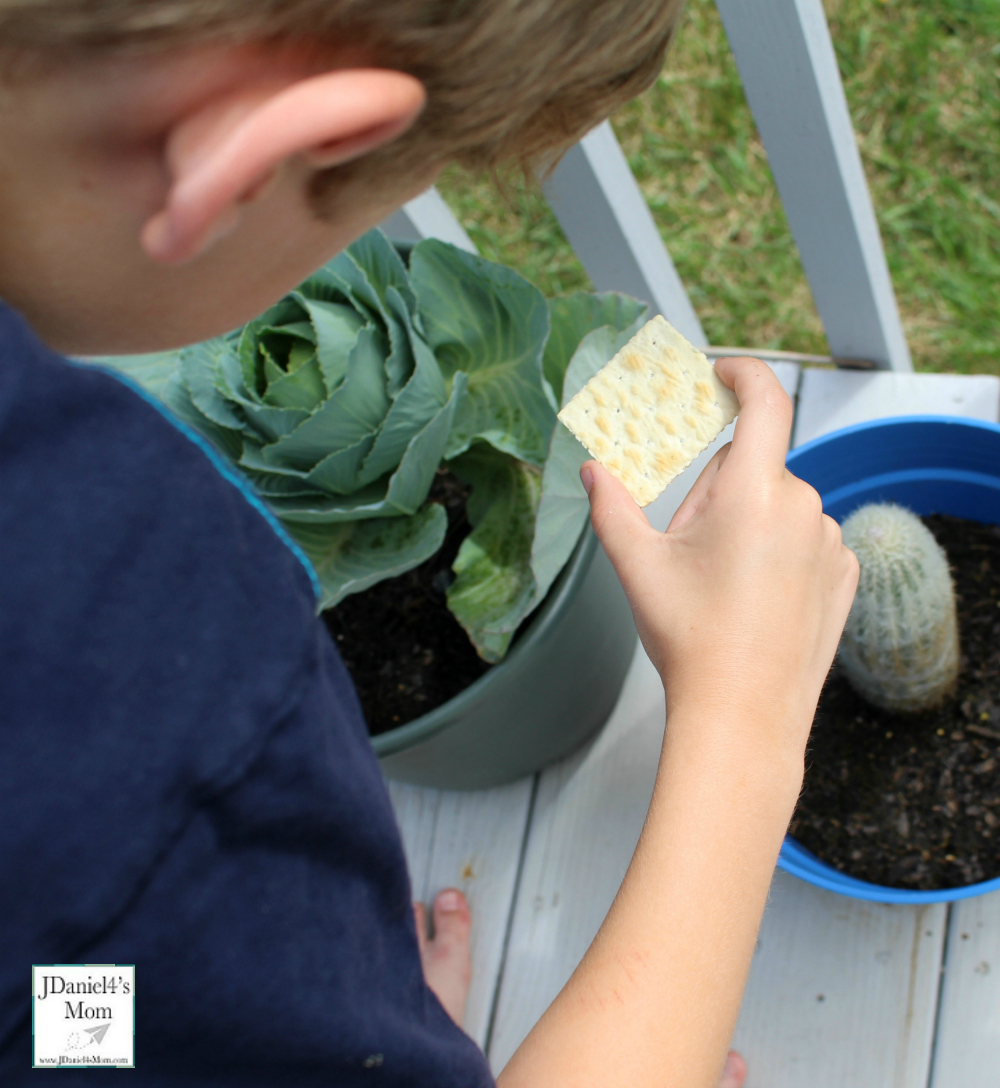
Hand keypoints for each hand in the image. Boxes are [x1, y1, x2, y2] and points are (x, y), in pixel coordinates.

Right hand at [582, 356, 857, 768]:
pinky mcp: (845, 574)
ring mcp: (830, 543)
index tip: (719, 374)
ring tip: (723, 583)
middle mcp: (804, 507)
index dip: (742, 374)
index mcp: (754, 494)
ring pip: (780, 505)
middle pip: (754, 467)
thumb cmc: (689, 638)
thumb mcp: (637, 566)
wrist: (742, 713)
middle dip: (720, 488)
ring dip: (751, 520)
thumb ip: (610, 506)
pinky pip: (807, 537)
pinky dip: (781, 549)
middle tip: (689, 546)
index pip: (764, 401)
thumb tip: (589, 469)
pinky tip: (757, 597)